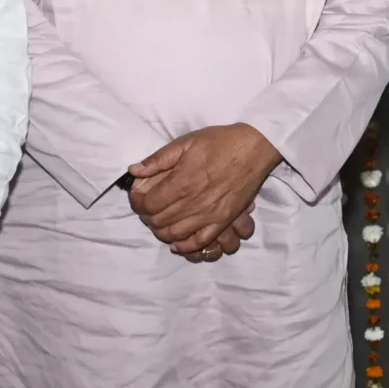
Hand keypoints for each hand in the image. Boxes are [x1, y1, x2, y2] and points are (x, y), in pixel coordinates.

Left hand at [128, 125, 280, 255]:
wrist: (254, 148)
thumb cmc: (219, 142)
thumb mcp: (186, 142)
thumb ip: (158, 159)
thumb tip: (134, 171)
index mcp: (181, 182)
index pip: (148, 204)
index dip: (137, 203)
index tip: (137, 197)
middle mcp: (193, 203)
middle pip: (158, 221)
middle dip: (147, 216)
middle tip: (147, 208)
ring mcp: (208, 215)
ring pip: (175, 234)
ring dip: (161, 231)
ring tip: (159, 221)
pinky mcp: (223, 220)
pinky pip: (200, 241)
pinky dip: (185, 246)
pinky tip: (177, 242)